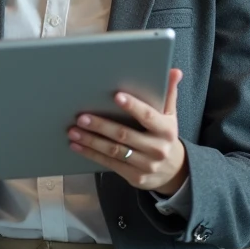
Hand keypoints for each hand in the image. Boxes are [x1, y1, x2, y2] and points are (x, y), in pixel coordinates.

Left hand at [68, 69, 186, 195]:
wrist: (173, 170)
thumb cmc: (165, 136)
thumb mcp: (170, 115)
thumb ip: (169, 93)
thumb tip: (175, 71)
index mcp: (166, 130)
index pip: (148, 116)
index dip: (133, 106)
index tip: (116, 96)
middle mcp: (157, 148)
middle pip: (124, 135)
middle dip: (101, 126)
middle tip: (81, 117)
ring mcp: (146, 165)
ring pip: (114, 151)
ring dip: (91, 141)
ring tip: (74, 131)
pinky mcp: (135, 177)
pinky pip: (110, 164)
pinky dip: (92, 154)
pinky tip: (78, 146)